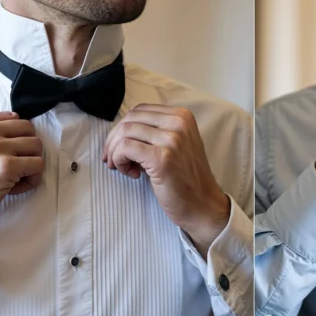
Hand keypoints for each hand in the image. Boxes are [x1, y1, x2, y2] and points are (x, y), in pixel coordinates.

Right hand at [0, 112, 44, 237]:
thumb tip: (16, 120)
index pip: (15, 118)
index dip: (17, 140)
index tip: (6, 156)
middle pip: (29, 130)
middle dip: (27, 150)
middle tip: (13, 169)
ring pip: (37, 146)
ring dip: (31, 165)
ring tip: (13, 179)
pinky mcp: (7, 166)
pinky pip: (38, 166)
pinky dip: (32, 180)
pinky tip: (13, 188)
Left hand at [102, 104, 229, 256]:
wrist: (203, 204)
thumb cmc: (186, 179)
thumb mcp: (177, 145)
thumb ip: (156, 132)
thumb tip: (121, 131)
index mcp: (182, 116)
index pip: (140, 111)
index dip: (123, 128)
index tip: (118, 146)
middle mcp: (178, 123)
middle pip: (130, 120)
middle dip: (114, 139)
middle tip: (112, 158)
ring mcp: (171, 140)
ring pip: (124, 133)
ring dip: (115, 152)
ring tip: (123, 167)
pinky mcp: (162, 158)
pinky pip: (125, 148)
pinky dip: (119, 160)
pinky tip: (131, 173)